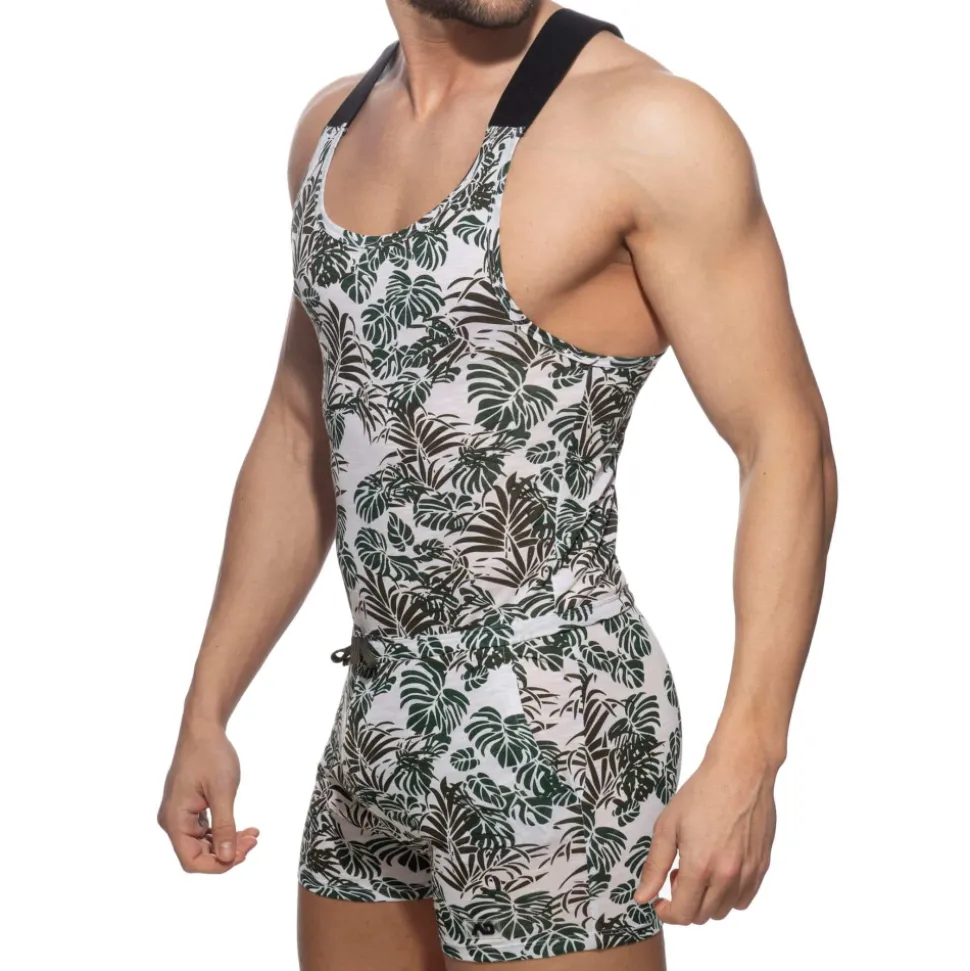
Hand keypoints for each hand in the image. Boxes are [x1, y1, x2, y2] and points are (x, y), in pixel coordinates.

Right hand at [157, 720, 258, 871]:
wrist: (203, 729)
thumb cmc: (211, 756)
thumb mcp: (222, 791)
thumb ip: (224, 826)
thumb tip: (228, 858)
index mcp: (175, 820)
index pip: (191, 861)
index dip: (217, 865)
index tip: (243, 854)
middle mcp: (173, 821)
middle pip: (198, 853)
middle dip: (228, 852)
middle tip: (253, 840)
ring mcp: (180, 814)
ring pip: (204, 842)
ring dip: (228, 842)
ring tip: (253, 834)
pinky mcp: (189, 807)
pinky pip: (205, 829)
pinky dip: (223, 831)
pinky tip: (244, 827)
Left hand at [634, 744, 777, 923]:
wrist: (740, 773)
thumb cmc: (701, 794)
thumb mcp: (667, 826)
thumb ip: (655, 866)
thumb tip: (642, 897)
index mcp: (700, 866)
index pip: (683, 914)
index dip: (666, 913)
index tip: (659, 900)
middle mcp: (727, 876)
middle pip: (703, 916)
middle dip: (684, 903)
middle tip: (677, 875)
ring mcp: (748, 873)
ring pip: (724, 910)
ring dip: (706, 900)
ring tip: (698, 869)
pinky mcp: (762, 866)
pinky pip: (744, 898)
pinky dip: (728, 895)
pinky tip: (718, 869)